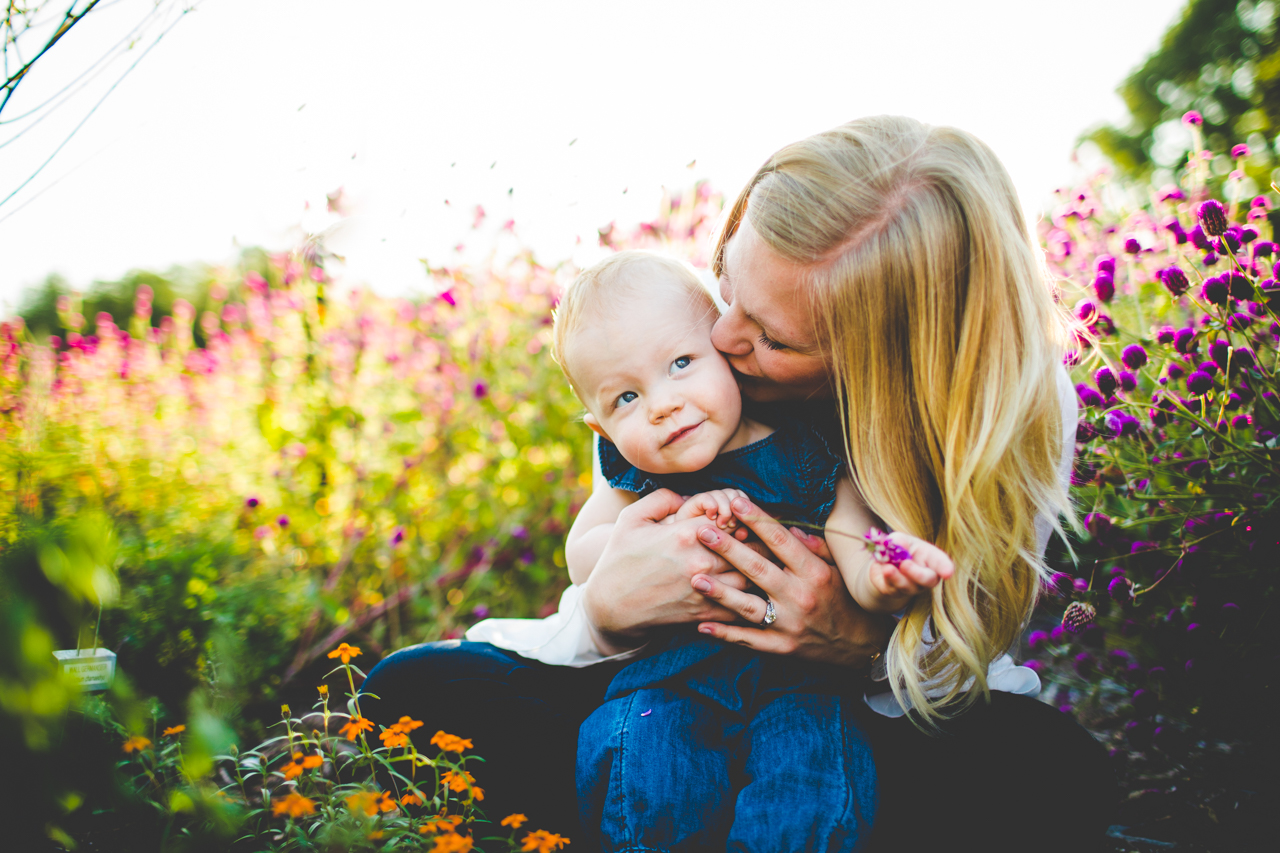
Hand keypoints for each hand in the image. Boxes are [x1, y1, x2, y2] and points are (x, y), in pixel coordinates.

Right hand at [581, 489, 752, 654]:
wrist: (609, 605)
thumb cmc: (619, 557)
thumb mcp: (633, 517)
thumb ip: (663, 498)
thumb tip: (689, 497)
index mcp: (686, 533)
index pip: (734, 518)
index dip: (745, 516)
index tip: (747, 517)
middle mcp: (701, 561)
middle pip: (749, 547)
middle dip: (760, 542)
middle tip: (772, 539)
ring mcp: (705, 589)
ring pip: (751, 576)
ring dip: (759, 569)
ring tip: (768, 563)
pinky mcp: (705, 612)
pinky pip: (741, 604)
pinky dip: (752, 596)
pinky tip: (758, 591)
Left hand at [689, 496, 892, 667]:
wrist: (861, 644)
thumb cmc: (845, 599)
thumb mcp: (836, 569)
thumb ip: (814, 548)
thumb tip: (790, 528)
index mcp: (814, 572)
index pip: (781, 541)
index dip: (757, 520)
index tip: (735, 502)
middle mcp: (800, 596)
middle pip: (758, 569)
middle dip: (728, 549)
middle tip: (702, 532)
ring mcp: (790, 624)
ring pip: (749, 606)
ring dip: (720, 593)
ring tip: (696, 578)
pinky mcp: (782, 647)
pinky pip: (749, 639)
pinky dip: (725, 633)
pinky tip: (702, 625)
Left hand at [868, 532, 953, 599]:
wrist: (883, 563)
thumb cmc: (899, 548)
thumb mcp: (899, 539)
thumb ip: (899, 540)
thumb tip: (899, 543)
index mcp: (932, 558)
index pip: (942, 564)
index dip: (946, 568)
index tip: (948, 572)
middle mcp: (926, 576)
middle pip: (928, 580)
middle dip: (917, 573)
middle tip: (905, 564)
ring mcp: (912, 587)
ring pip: (909, 587)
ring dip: (897, 577)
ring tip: (888, 568)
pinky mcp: (895, 592)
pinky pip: (893, 588)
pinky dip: (887, 578)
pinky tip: (884, 569)